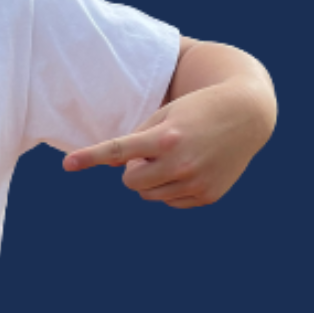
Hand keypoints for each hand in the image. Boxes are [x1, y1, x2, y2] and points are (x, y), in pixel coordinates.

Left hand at [61, 83, 268, 208]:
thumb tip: (113, 166)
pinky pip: (171, 202)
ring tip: (175, 157)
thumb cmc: (196, 110)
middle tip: (152, 152)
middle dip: (134, 169)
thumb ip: (135, 140)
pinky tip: (191, 169)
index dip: (90, 157)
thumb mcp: (164, 116)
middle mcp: (180, 163)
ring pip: (149, 195)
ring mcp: (196, 183)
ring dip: (152, 180)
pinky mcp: (208, 196)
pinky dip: (172, 188)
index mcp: (166, 138)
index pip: (119, 150)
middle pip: (130, 181)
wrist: (246, 114)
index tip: (67, 164)